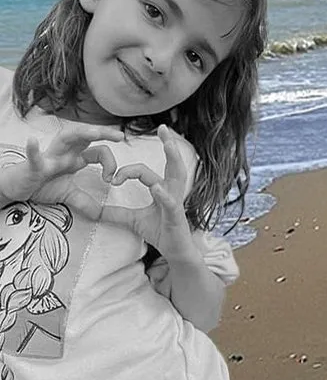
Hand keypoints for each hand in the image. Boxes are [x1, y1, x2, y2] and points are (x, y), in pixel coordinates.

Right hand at [0, 126, 122, 201]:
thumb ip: (86, 202)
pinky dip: (33, 150)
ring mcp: (49, 157)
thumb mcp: (69, 195)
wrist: (17, 188)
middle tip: (120, 136)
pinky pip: (33, 157)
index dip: (110, 162)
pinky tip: (32, 141)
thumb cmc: (41, 185)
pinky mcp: (33, 166)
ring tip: (94, 132)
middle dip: (102, 132)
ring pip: (65, 139)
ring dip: (80, 134)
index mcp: (75, 158)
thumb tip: (101, 214)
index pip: (98, 151)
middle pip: (85, 137)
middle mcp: (64, 153)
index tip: (112, 179)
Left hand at [98, 126, 195, 261]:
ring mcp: (175, 201)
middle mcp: (171, 191)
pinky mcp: (175, 215)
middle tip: (163, 127)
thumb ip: (116, 213)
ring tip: (169, 145)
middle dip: (169, 144)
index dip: (126, 173)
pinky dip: (163, 194)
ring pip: (177, 175)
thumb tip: (96, 210)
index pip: (144, 172)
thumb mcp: (132, 220)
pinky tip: (155, 188)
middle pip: (172, 163)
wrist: (174, 251)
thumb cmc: (159, 232)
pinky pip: (170, 202)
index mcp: (161, 189)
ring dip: (174, 159)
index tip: (112, 180)